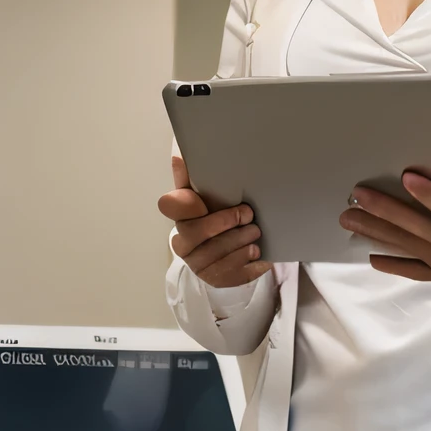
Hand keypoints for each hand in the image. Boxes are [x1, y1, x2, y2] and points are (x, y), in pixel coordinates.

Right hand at [158, 156, 271, 288]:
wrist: (223, 252)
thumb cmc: (213, 217)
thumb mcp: (204, 196)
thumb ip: (191, 177)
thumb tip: (178, 150)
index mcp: (179, 218)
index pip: (170, 206)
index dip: (183, 204)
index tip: (200, 201)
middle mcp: (183, 245)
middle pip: (199, 234)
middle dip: (226, 224)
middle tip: (249, 216)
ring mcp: (199, 266)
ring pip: (218, 256)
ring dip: (241, 243)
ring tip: (255, 234)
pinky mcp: (216, 280)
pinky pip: (232, 275)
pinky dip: (249, 264)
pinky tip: (259, 254)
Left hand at [338, 172, 430, 327]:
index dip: (429, 195)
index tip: (405, 178)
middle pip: (419, 229)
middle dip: (386, 211)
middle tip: (359, 197)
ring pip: (411, 248)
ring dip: (378, 233)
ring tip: (351, 220)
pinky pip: (416, 272)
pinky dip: (395, 265)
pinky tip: (372, 258)